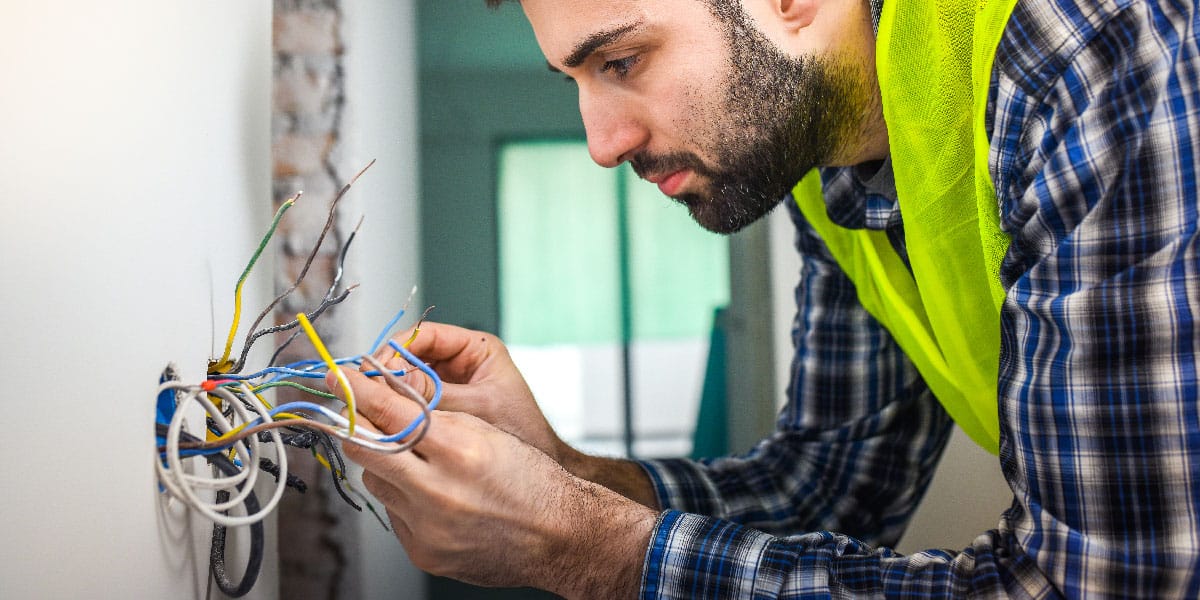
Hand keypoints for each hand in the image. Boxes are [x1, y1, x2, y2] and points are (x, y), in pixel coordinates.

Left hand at [332, 368, 656, 596]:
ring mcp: (427, 526)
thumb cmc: (532, 479)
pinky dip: (402, 497)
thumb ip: (434, 416)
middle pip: (367, 448)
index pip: (390, 412)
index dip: (359, 390)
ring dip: (384, 463)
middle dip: (356, 424)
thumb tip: (383, 399)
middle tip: (351, 408)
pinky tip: (429, 493)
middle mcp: (438, 490)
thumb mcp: (487, 431)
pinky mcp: (424, 552)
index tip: (339, 377)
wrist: (560, 537)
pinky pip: (393, 513)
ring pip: (377, 481)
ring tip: (414, 458)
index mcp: (460, 450)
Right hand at [377, 322, 569, 462]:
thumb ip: (433, 396)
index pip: (423, 335)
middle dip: (386, 373)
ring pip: (405, 380)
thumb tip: (385, 383)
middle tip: (365, 392)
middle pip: (408, 356)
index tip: (374, 370)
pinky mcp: (441, 407)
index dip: (394, 350)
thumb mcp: (476, 409)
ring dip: (388, 393)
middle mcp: (459, 361)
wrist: (535, 476)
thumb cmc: (521, 433)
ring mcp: (448, 383)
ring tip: (371, 409)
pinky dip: (397, 411)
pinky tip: (385, 422)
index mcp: (476, 348)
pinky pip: (410, 402)